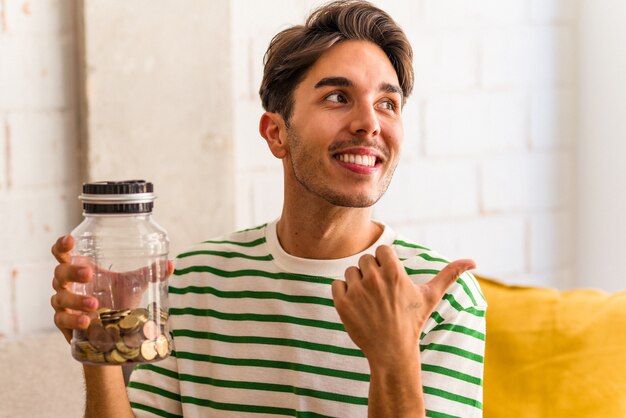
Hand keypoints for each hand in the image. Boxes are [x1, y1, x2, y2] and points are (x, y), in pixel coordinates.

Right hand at [50, 235, 172, 343]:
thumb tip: (170, 264)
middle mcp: (68, 283)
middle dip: (72, 271)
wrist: (113, 329)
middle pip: (60, 272)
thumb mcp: (134, 283)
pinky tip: (87, 321)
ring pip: (60, 297)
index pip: (62, 252)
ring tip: (95, 304)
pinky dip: (73, 320)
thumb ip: (150, 273)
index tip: (71, 240)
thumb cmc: (118, 298)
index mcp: (80, 267)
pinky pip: (62, 320)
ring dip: (77, 299)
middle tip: (89, 273)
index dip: (62, 245)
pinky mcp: (65, 323)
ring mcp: (64, 303)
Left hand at [331, 245, 475, 368]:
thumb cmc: (412, 322)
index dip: (385, 263)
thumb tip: (473, 261)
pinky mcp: (342, 304)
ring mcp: (357, 292)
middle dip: (371, 273)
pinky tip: (356, 305)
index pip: (381, 250)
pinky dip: (342, 293)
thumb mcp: (431, 296)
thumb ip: (450, 274)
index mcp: (395, 273)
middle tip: (380, 294)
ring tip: (369, 301)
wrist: (392, 352)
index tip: (390, 279)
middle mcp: (375, 279)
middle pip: (365, 260)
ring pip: (350, 271)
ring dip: (357, 282)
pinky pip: (336, 285)